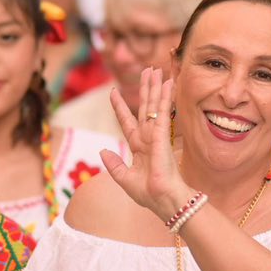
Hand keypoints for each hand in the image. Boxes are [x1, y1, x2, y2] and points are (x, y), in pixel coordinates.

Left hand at [102, 68, 192, 224]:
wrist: (163, 200)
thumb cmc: (148, 194)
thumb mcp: (124, 178)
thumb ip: (114, 164)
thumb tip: (103, 151)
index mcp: (138, 146)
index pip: (127, 121)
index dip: (120, 106)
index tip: (113, 91)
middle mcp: (147, 137)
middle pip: (145, 107)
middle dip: (145, 88)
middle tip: (148, 70)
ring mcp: (156, 135)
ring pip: (154, 105)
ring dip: (155, 87)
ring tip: (155, 69)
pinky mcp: (163, 135)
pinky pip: (163, 112)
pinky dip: (165, 97)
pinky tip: (167, 83)